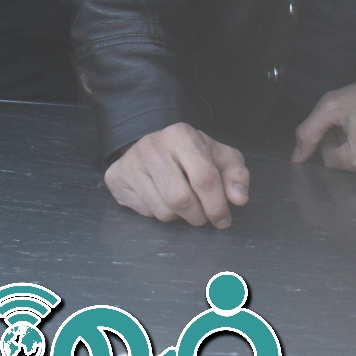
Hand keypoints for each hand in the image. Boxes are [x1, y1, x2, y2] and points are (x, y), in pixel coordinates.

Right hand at [104, 122, 248, 227]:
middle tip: (203, 217)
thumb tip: (239, 199)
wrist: (156, 146)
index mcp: (181, 135)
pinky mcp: (116, 177)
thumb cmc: (194, 154)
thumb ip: (236, 176)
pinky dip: (159, 213)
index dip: (217, 205)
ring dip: (179, 217)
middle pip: (181, 199)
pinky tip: (162, 198)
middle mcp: (152, 146)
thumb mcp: (221, 158)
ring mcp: (130, 162)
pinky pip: (144, 212)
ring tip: (184, 204)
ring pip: (162, 210)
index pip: (204, 179)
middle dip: (198, 216)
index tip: (224, 220)